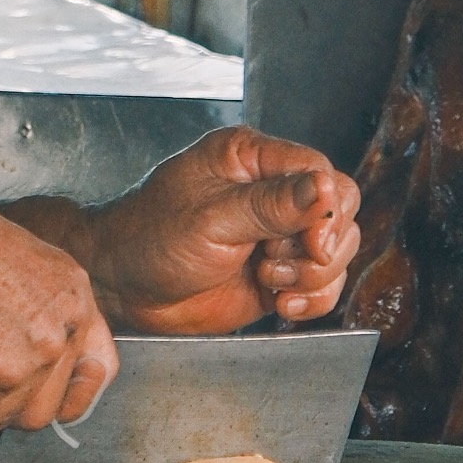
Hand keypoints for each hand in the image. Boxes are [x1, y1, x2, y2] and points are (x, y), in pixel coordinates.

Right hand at [0, 203, 118, 431]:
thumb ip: (36, 299)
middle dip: (4, 405)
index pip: (98, 369)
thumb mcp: (22, 254)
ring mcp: (17, 369)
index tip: (58, 396)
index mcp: (71, 302)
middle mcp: (54, 339)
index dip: (74, 391)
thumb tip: (15, 327)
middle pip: (42, 407)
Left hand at [81, 128, 361, 338]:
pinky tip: (282, 303)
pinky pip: (324, 285)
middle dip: (320, 248)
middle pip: (339, 212)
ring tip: (268, 281)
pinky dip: (313, 299)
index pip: (320, 171)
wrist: (123, 289)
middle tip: (276, 264)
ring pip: (337, 251)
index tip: (313, 242)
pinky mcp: (280, 274)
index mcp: (252, 158)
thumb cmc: (149, 239)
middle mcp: (271, 192)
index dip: (326, 210)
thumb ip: (270, 205)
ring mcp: (278, 235)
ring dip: (313, 276)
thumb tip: (323, 189)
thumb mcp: (210, 219)